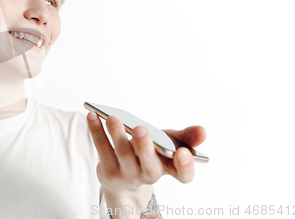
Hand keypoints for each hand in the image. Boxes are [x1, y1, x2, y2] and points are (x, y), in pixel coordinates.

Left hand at [86, 112, 205, 195]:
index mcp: (170, 168)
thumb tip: (202, 131)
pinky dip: (96, 131)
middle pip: (149, 166)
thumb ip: (187, 136)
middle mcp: (149, 175)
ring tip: (113, 118)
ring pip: (123, 156)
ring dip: (117, 135)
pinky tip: (93, 116)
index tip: (183, 152)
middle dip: (145, 147)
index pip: (184, 174)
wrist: (124, 177)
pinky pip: (102, 149)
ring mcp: (128, 175)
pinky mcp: (108, 172)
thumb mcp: (170, 142)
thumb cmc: (151, 153)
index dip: (185, 166)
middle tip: (141, 130)